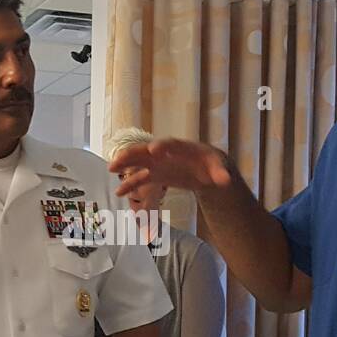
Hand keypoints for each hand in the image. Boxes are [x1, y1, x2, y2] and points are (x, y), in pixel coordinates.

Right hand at [109, 138, 232, 196]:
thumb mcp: (219, 168)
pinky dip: (130, 184)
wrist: (206, 169)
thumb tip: (226, 180)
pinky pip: (140, 178)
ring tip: (111, 168)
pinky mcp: (156, 174)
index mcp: (181, 148)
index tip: (153, 150)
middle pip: (147, 150)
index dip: (162, 146)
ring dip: (125, 164)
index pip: (170, 145)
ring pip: (139, 162)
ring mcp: (159, 163)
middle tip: (120, 157)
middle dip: (134, 153)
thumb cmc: (212, 164)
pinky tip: (118, 192)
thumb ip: (220, 173)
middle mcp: (166, 153)